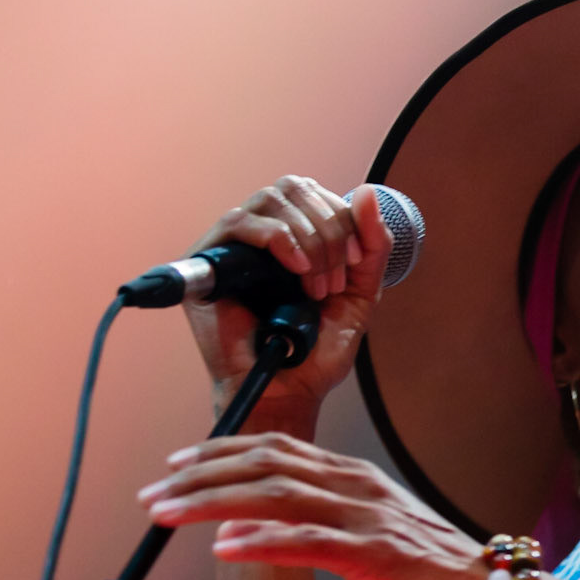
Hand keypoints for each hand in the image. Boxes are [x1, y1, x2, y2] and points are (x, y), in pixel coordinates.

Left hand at [139, 433, 487, 579]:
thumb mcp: (369, 533)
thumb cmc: (431, 570)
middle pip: (263, 465)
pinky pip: (308, 542)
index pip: (273, 448)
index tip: (175, 466)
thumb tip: (252, 530)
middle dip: (200, 478)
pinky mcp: (375, 554)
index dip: (219, 453)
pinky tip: (225, 549)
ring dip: (214, 503)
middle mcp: (354, 485)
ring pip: (275, 496)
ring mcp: (365, 517)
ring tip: (170, 515)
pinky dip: (262, 542)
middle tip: (154, 495)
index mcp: (351, 476)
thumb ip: (319, 523)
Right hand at [187, 179, 393, 432]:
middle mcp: (261, 235)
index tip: (355, 261)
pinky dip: (277, 238)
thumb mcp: (360, 294)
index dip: (342, 217)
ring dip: (306, 238)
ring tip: (314, 285)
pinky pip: (238, 222)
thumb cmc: (316, 352)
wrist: (288, 391)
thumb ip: (373, 245)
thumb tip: (369, 192)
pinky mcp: (207, 263)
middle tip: (334, 279)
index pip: (315, 192)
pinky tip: (295, 268)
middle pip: (293, 188)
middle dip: (327, 228)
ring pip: (270, 200)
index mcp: (294, 236)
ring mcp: (232, 246)